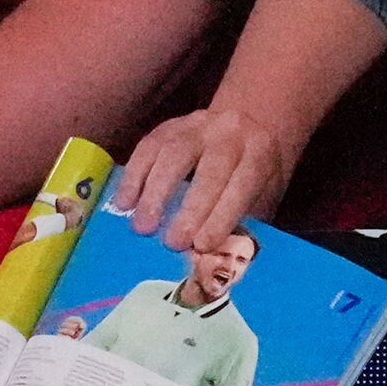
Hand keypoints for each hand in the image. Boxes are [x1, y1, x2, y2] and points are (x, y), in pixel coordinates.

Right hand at [116, 98, 300, 253]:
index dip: (221, 216)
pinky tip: (123, 203)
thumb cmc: (253, 173)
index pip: (241, 185)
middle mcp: (229, 134)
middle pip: (209, 170)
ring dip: (154, 193)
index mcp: (258, 154)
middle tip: (171, 243)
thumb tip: (215, 262)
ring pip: (173, 154)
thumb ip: (243, 222)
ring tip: (141, 226)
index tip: (202, 246)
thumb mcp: (263, 194)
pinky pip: (146, 148)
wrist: (249, 124)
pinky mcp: (169, 126)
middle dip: (190, 209)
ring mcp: (196, 126)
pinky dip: (133, 176)